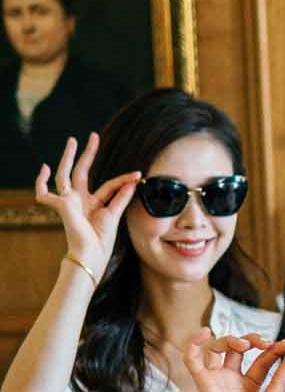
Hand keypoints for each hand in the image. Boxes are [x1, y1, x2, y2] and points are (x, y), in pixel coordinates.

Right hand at [35, 133, 140, 283]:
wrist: (90, 255)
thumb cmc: (101, 242)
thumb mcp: (114, 216)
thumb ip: (121, 198)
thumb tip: (134, 181)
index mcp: (94, 204)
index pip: (108, 185)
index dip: (123, 179)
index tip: (137, 173)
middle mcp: (80, 200)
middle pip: (82, 171)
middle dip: (87, 154)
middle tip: (93, 136)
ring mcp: (69, 202)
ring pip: (65, 174)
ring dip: (69, 157)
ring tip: (73, 140)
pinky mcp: (61, 205)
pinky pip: (44, 193)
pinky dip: (40, 182)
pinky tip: (43, 169)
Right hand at [186, 331, 284, 391]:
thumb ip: (280, 381)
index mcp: (248, 385)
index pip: (261, 360)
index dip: (274, 350)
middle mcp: (231, 379)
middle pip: (238, 348)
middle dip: (253, 340)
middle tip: (267, 343)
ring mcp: (216, 379)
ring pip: (217, 347)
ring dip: (232, 339)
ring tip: (247, 344)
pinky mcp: (202, 381)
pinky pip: (191, 358)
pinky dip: (194, 343)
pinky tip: (205, 332)